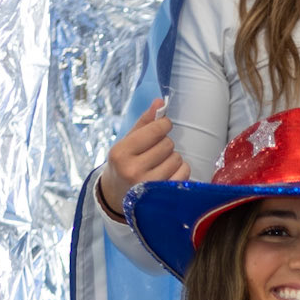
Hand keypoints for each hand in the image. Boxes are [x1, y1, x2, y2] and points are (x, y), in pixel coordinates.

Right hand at [99, 100, 190, 217]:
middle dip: (165, 144)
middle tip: (155, 151)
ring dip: (172, 158)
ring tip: (160, 164)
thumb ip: (144, 122)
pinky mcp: (161, 197)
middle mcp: (132, 170)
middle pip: (168, 144)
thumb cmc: (124, 164)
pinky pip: (184, 173)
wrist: (116, 195)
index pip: (156, 130)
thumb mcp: (127, 142)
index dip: (164, 124)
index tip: (163, 127)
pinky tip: (168, 173)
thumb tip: (160, 102)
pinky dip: (180, 170)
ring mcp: (147, 186)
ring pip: (177, 158)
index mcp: (121, 153)